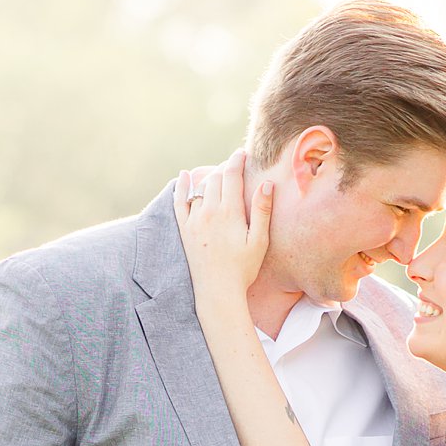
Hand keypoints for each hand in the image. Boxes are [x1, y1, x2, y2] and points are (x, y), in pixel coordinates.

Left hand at [175, 148, 271, 300]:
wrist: (217, 291)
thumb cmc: (243, 269)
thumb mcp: (259, 241)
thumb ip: (261, 211)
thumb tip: (266, 184)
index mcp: (229, 213)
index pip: (231, 175)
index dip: (237, 160)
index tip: (242, 153)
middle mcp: (208, 212)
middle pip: (215, 178)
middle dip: (225, 168)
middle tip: (234, 168)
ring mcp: (194, 220)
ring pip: (199, 187)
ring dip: (209, 177)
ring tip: (219, 176)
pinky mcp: (184, 230)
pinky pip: (179, 202)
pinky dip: (181, 187)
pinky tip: (184, 176)